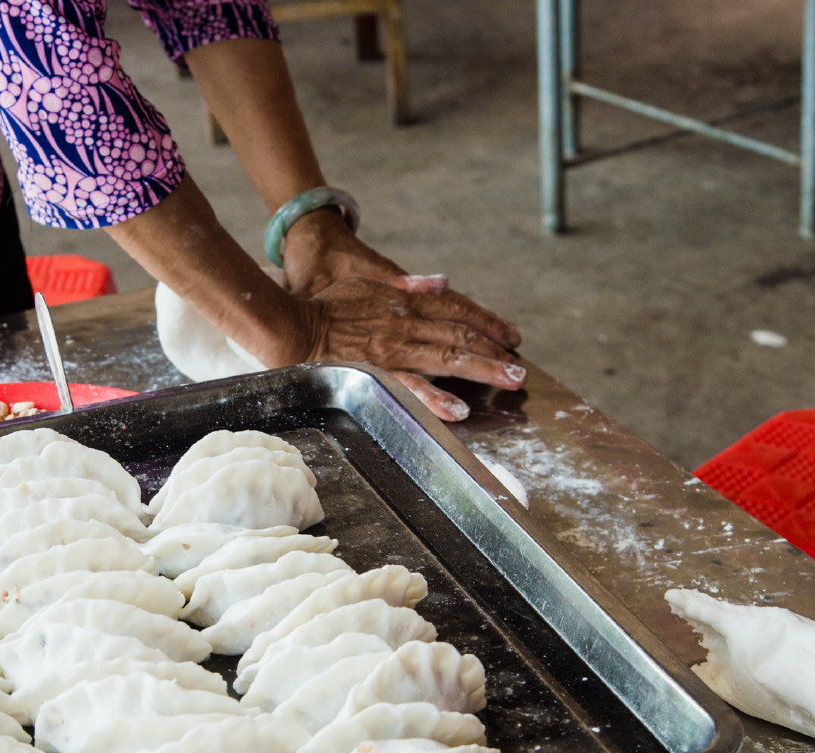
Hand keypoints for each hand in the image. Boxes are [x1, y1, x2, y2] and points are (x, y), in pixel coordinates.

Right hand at [279, 274, 524, 421]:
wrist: (293, 324)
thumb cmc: (326, 305)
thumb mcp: (369, 284)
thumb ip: (407, 285)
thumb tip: (441, 281)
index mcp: (406, 304)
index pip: (457, 310)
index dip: (488, 322)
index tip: (511, 336)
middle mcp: (405, 325)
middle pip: (460, 336)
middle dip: (495, 351)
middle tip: (521, 369)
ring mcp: (392, 350)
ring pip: (446, 358)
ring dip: (482, 369)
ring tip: (509, 381)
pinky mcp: (375, 372)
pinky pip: (410, 386)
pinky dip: (436, 398)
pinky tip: (459, 409)